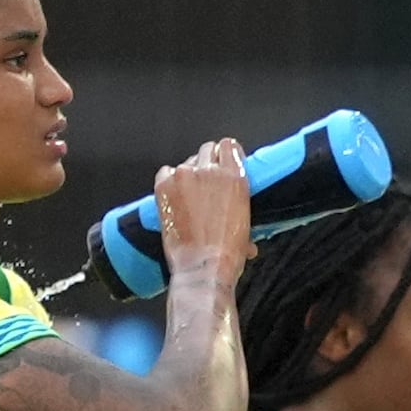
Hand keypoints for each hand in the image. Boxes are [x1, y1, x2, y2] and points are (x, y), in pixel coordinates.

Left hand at [154, 137, 253, 288]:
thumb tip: (236, 208)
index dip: (226, 154)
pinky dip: (170, 181)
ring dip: (190, 175)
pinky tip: (176, 197)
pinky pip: (166, 172)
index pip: (228, 145)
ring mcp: (184, 176)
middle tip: (207, 182)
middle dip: (208, 163)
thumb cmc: (228, 252)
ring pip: (187, 163)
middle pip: (207, 149)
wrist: (203, 265)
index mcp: (235, 177)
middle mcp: (210, 170)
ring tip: (191, 197)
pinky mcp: (164, 186)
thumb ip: (240, 203)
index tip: (224, 162)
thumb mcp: (247, 223)